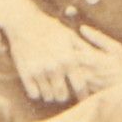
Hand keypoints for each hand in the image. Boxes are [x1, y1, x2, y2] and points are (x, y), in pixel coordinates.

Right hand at [0, 1, 121, 105]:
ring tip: (50, 88)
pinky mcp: (25, 73)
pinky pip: (34, 94)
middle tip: (63, 93)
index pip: (80, 86)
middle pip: (62, 96)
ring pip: (48, 97)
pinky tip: (39, 85)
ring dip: (50, 94)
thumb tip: (97, 64)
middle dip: (64, 96)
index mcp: (68, 59)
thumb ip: (83, 51)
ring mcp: (39, 71)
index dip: (82, 95)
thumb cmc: (50, 29)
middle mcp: (55, 67)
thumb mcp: (70, 36)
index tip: (83, 99)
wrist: (24, 22)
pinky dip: (37, 92)